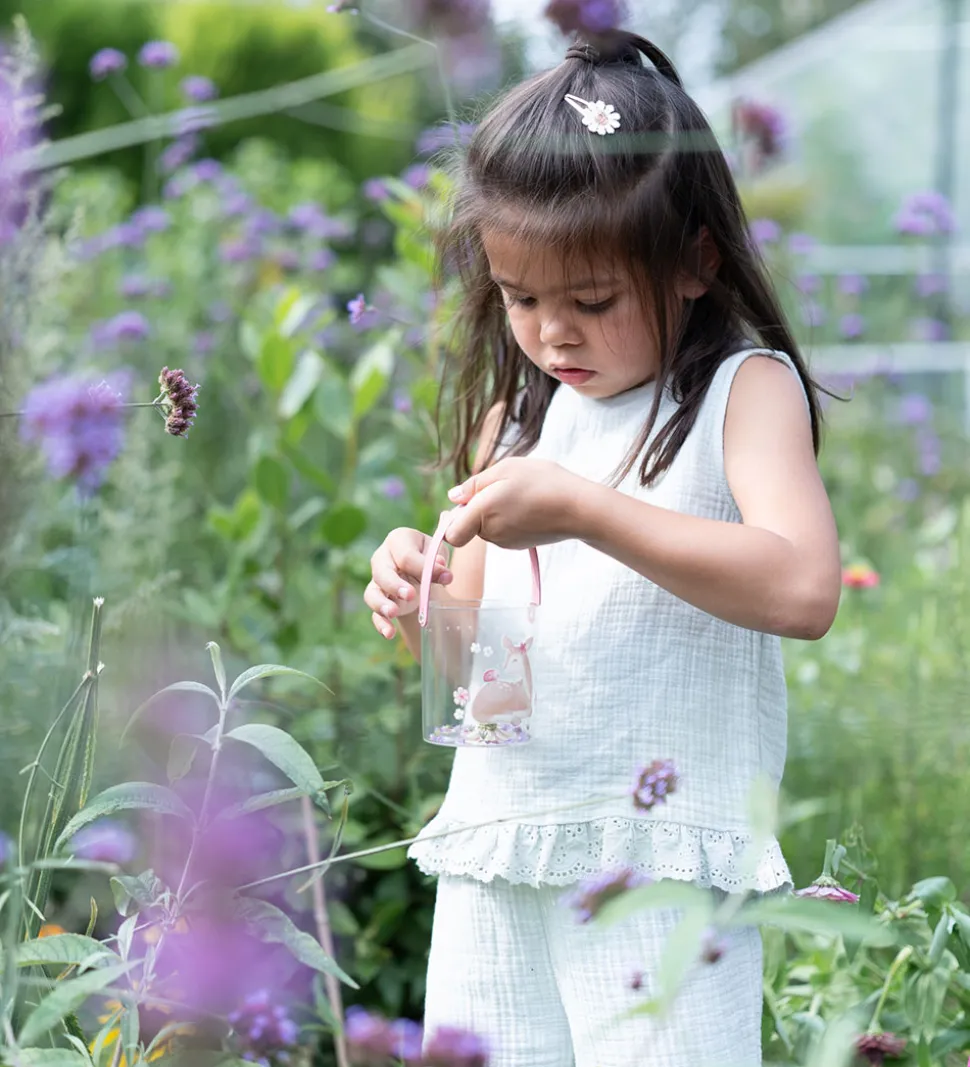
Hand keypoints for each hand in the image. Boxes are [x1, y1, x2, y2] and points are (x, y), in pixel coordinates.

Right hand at [365, 527, 452, 639]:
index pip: (405, 555)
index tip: (447, 577)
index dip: (424, 567)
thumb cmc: (429, 557)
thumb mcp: (438, 554)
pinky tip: (389, 633)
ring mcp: (377, 581)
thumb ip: (438, 561)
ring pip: (372, 593)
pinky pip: (374, 614)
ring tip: (393, 614)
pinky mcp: (379, 601)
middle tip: (410, 595)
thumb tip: (441, 570)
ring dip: (381, 604)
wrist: (423, 570)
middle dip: (395, 584)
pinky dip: (381, 624)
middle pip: (382, 572)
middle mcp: (382, 559)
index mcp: (398, 540)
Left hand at [443, 457, 582, 549]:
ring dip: (495, 511)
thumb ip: (475, 483)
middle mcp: (492, 533)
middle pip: (470, 526)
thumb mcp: (506, 469)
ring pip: (487, 528)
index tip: (465, 502)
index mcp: (483, 513)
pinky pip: (503, 531)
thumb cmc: (544, 482)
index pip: (452, 534)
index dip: (452, 520)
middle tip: (502, 487)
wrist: (579, 507)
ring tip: (519, 493)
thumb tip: (453, 497)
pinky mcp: (520, 544)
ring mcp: (506, 542)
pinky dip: (509, 518)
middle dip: (478, 508)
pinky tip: (528, 504)